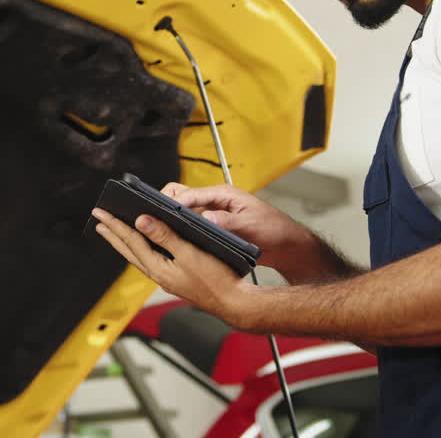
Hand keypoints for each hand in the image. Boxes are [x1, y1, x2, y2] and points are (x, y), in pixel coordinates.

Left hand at [90, 206, 251, 321]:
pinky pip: (151, 261)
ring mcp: (166, 279)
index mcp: (158, 268)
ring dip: (126, 243)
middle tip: (99, 222)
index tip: (101, 214)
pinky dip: (143, 251)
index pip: (131, 241)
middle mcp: (158, 275)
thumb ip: (165, 236)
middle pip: (129, 251)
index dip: (115, 225)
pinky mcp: (176, 280)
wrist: (234, 303)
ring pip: (139, 257)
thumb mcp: (190, 253)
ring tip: (115, 233)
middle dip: (113, 235)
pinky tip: (145, 247)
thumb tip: (141, 221)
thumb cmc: (216, 280)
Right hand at [163, 183, 355, 282]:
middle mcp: (215, 202)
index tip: (160, 214)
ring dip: (171, 219)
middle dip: (165, 206)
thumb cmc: (275, 231)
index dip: (173, 204)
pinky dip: (181, 230)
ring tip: (158, 231)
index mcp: (223, 194)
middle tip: (152, 220)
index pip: (190, 193)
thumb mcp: (250, 226)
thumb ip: (227, 222)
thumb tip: (206, 217)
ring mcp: (214, 214)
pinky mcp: (214, 228)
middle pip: (181, 196)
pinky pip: (191, 225)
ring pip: (183, 211)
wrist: (288, 246)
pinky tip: (174, 241)